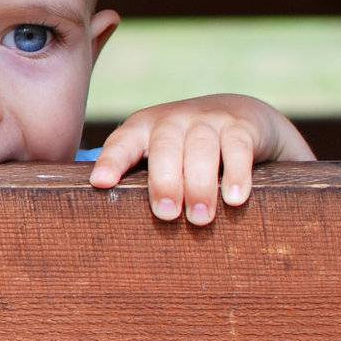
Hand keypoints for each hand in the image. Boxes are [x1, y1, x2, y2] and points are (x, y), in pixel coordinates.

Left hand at [88, 94, 314, 225]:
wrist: (240, 113)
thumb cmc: (187, 148)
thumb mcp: (161, 154)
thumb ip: (142, 178)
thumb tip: (124, 228)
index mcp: (143, 129)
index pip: (122, 143)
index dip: (111, 162)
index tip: (100, 183)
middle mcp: (172, 120)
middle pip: (164, 148)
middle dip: (164, 182)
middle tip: (166, 215)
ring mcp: (207, 120)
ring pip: (200, 149)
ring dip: (200, 185)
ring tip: (200, 218)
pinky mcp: (240, 126)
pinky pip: (237, 148)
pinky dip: (236, 174)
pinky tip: (234, 199)